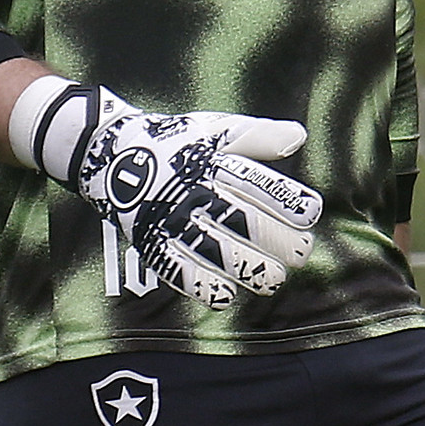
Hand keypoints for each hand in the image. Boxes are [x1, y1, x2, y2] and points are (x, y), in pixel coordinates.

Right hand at [13, 80, 322, 308]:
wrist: (113, 152)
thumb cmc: (179, 142)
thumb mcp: (218, 130)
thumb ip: (257, 137)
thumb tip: (298, 137)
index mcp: (214, 162)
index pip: (257, 183)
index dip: (287, 201)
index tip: (311, 214)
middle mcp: (194, 192)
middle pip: (242, 221)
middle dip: (277, 240)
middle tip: (300, 253)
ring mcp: (171, 219)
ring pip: (214, 250)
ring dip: (248, 268)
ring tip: (274, 281)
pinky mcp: (151, 242)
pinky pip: (175, 268)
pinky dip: (200, 285)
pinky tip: (226, 295)